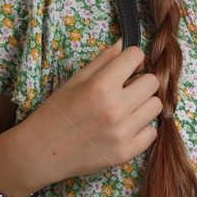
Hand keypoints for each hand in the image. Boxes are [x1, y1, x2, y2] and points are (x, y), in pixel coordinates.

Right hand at [17, 42, 163, 183]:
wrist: (40, 152)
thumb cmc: (55, 113)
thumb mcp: (75, 80)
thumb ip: (103, 61)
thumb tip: (125, 44)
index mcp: (100, 86)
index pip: (136, 56)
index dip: (132, 59)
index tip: (127, 66)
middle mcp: (115, 108)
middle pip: (152, 82)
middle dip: (141, 81)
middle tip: (126, 89)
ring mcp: (122, 133)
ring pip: (156, 106)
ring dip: (143, 104)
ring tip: (126, 109)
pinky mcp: (126, 153)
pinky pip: (152, 133)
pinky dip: (142, 129)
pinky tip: (126, 127)